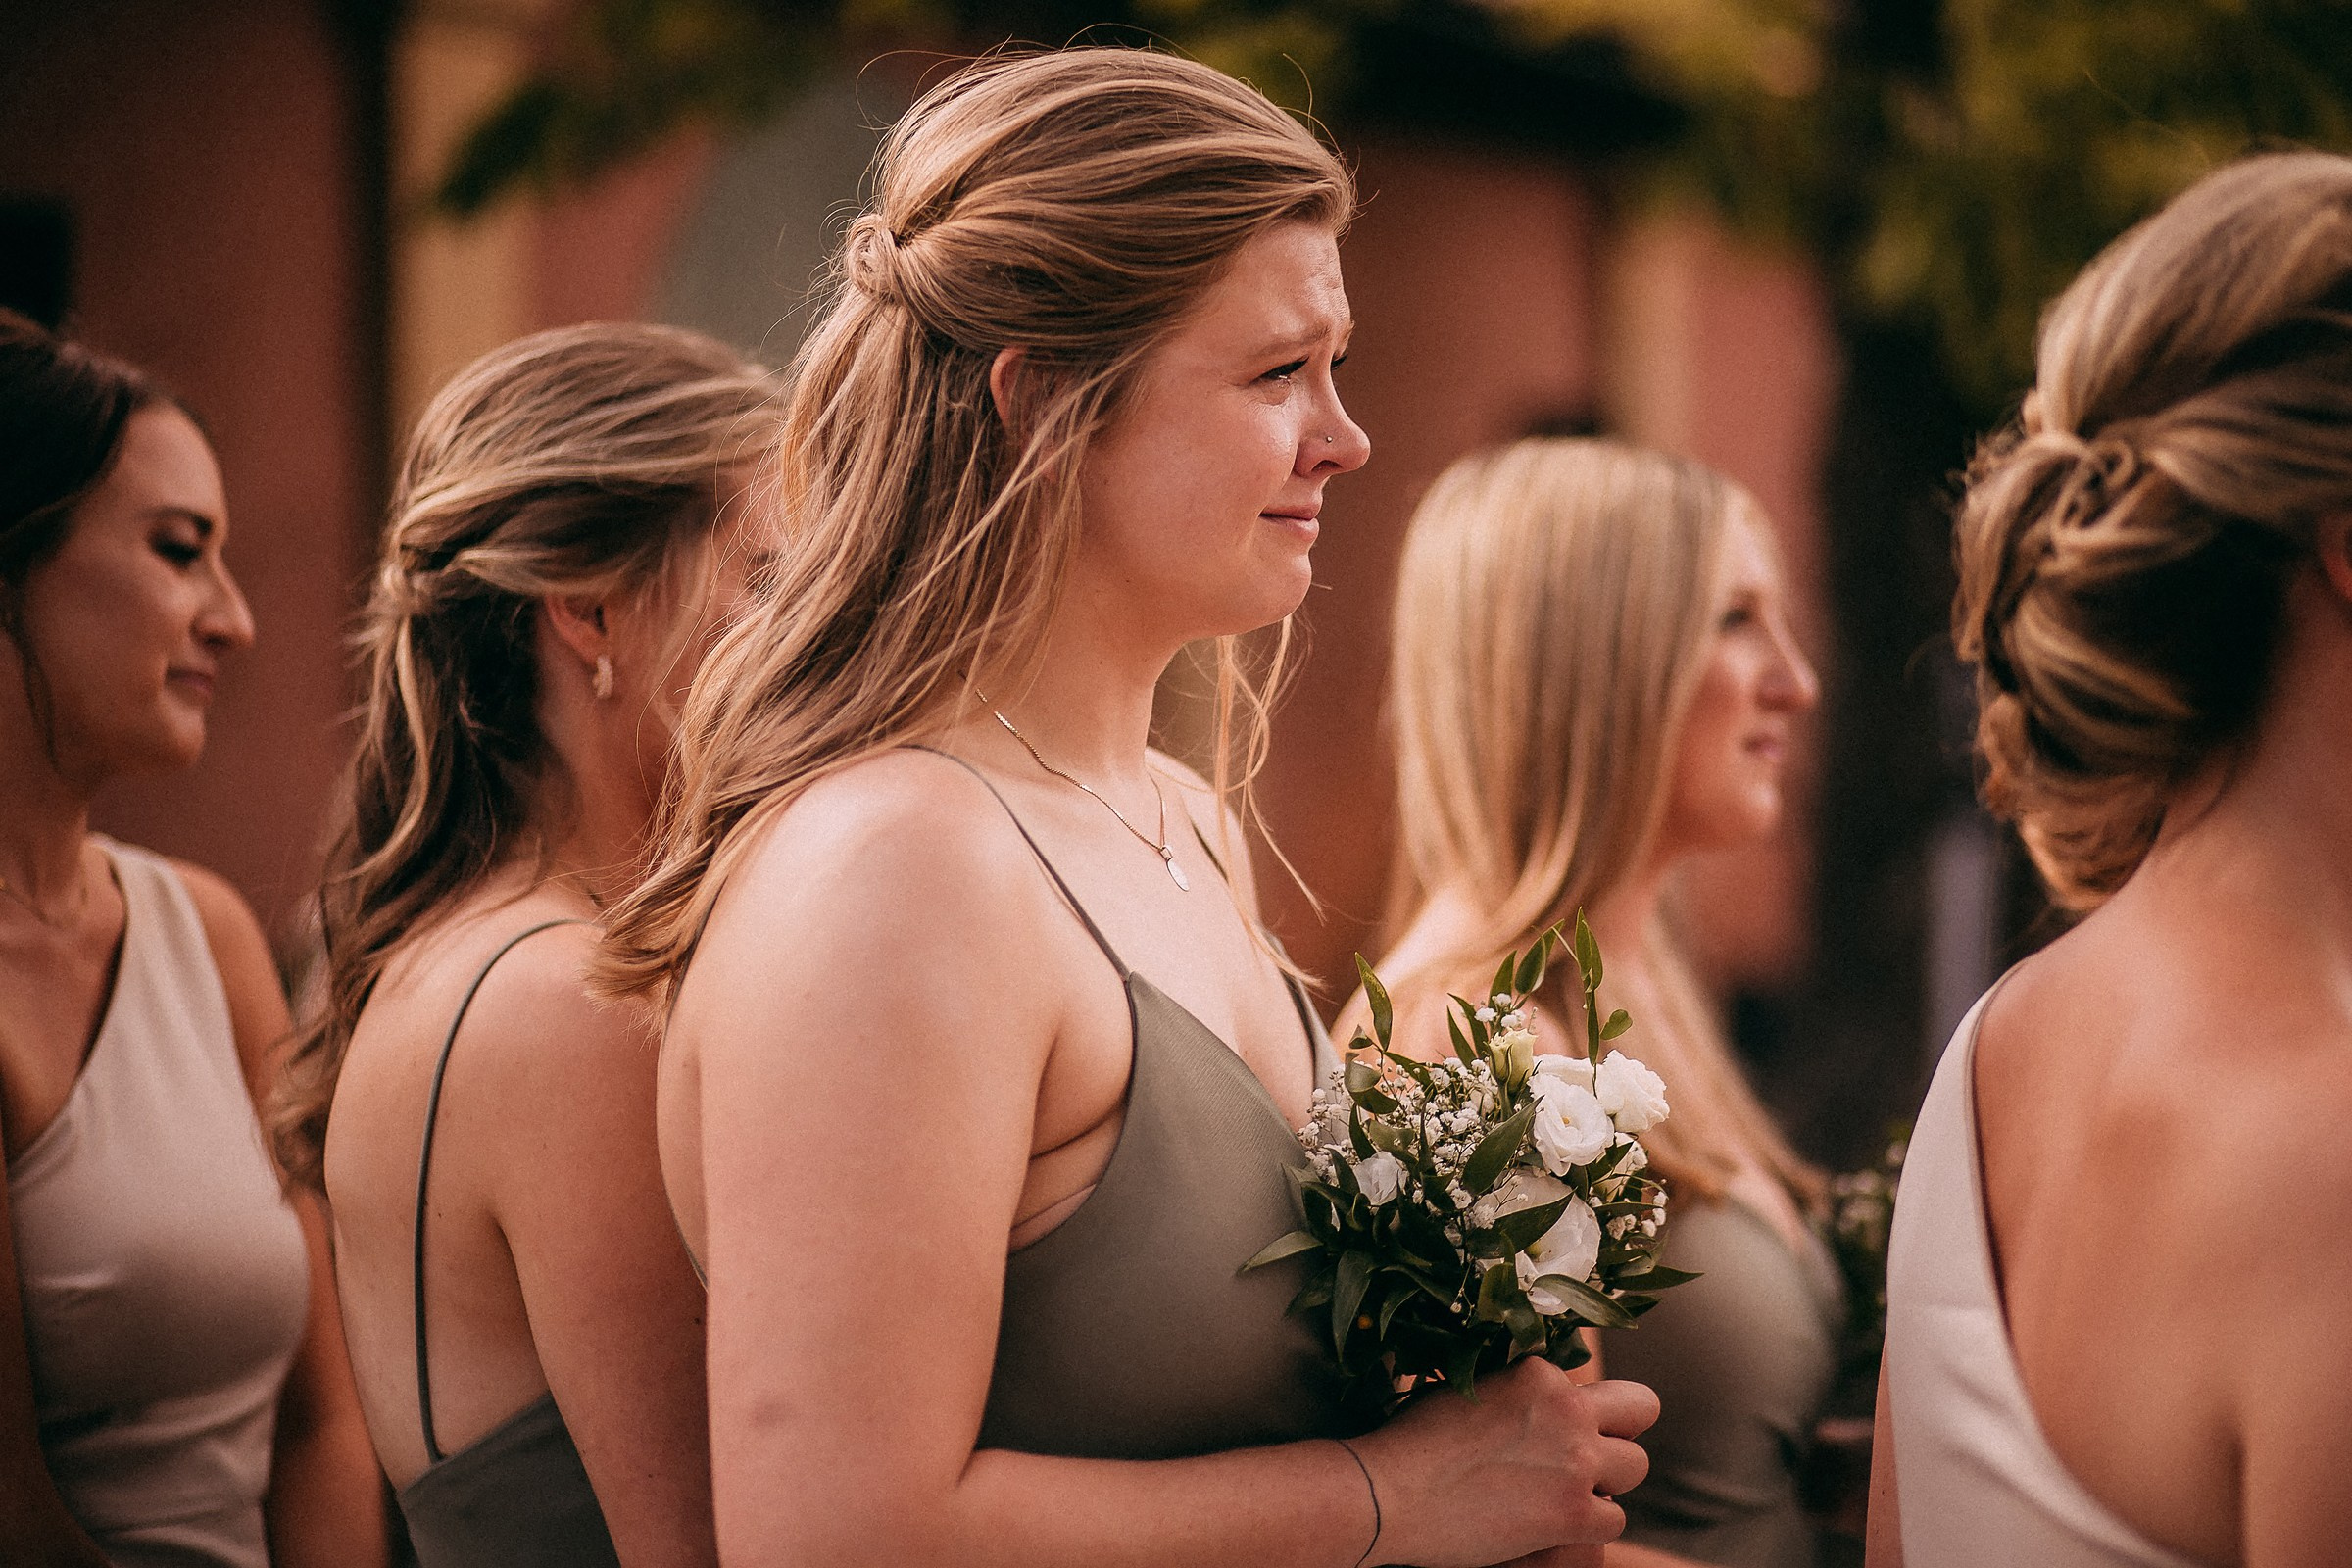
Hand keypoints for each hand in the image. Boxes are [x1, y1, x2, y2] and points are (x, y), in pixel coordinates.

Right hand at [1350, 1358, 1657, 1566]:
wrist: (1389, 1492)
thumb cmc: (1413, 1441)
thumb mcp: (1469, 1387)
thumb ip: (1518, 1391)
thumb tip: (1541, 1401)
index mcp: (1540, 1372)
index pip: (1593, 1385)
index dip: (1578, 1410)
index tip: (1552, 1432)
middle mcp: (1568, 1409)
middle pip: (1640, 1410)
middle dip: (1619, 1432)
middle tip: (1588, 1457)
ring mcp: (1575, 1462)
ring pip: (1635, 1467)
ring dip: (1606, 1481)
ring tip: (1564, 1493)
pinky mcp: (1573, 1514)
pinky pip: (1614, 1520)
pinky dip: (1588, 1526)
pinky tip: (1551, 1524)